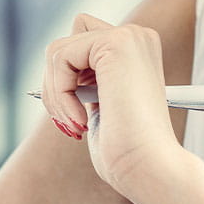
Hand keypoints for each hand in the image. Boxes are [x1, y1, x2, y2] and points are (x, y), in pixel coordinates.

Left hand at [40, 13, 180, 194]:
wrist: (150, 166)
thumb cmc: (127, 150)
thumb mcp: (103, 105)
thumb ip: (87, 80)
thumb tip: (54, 68)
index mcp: (137, 52)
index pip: (81, 44)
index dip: (68, 81)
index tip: (76, 118)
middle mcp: (137, 37)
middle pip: (67, 41)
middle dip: (57, 83)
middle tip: (71, 120)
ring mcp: (129, 37)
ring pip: (58, 51)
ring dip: (55, 93)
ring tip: (75, 123)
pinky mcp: (116, 43)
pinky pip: (60, 57)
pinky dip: (60, 93)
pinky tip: (80, 118)